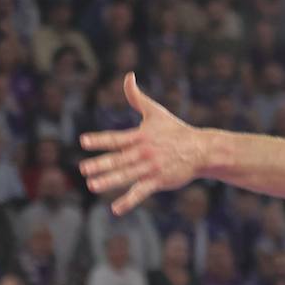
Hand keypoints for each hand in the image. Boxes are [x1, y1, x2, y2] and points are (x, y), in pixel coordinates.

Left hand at [79, 73, 203, 215]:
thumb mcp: (156, 112)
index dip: (100, 140)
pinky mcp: (159, 181)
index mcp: (140, 136)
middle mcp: (144, 153)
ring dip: (110, 181)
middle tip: (84, 169)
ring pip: (127, 176)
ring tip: (93, 185)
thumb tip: (128, 76)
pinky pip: (141, 192)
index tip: (84, 141)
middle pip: (119, 159)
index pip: (116, 138)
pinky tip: (115, 209)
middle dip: (101, 164)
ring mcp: (151, 168)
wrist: (201, 149)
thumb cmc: (175, 130)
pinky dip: (128, 201)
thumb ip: (137, 97)